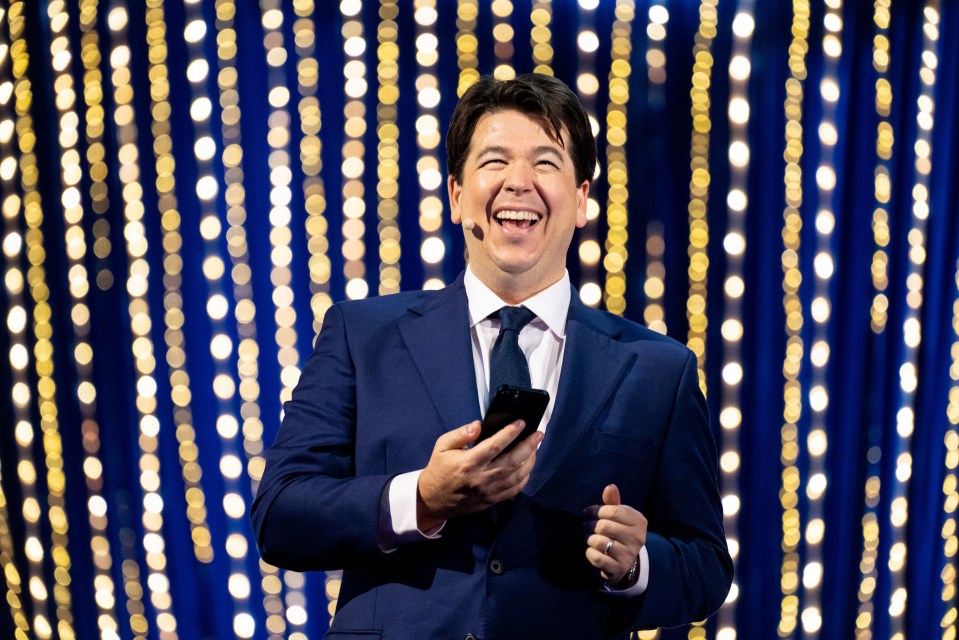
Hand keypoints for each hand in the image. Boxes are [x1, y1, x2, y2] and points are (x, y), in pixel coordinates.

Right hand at [417, 420, 542, 529]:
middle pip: (512, 461)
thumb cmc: (440, 469)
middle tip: (538, 434)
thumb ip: (460, 434)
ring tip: (535, 447)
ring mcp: (488, 491)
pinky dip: (525, 478)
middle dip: (528, 446)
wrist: (433, 499)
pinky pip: (514, 490)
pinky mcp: (492, 500)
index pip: (494, 445)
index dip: (510, 433)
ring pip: (517, 476)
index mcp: (468, 462)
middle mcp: (481, 477)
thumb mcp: (442, 446)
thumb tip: (478, 425)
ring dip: (530, 461)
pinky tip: (528, 466)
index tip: (521, 423)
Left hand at [584, 484, 647, 585]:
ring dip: (588, 538)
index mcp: (639, 521)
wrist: (625, 560)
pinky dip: (590, 552)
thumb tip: (610, 487)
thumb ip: (613, 501)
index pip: (612, 511)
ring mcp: (629, 555)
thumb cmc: (619, 530)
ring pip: (599, 542)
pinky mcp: (619, 568)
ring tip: (588, 537)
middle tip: (586, 525)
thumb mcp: (619, 515)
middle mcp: (637, 538)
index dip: (595, 511)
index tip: (587, 513)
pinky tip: (591, 549)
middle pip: (604, 526)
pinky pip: (597, 557)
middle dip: (589, 525)